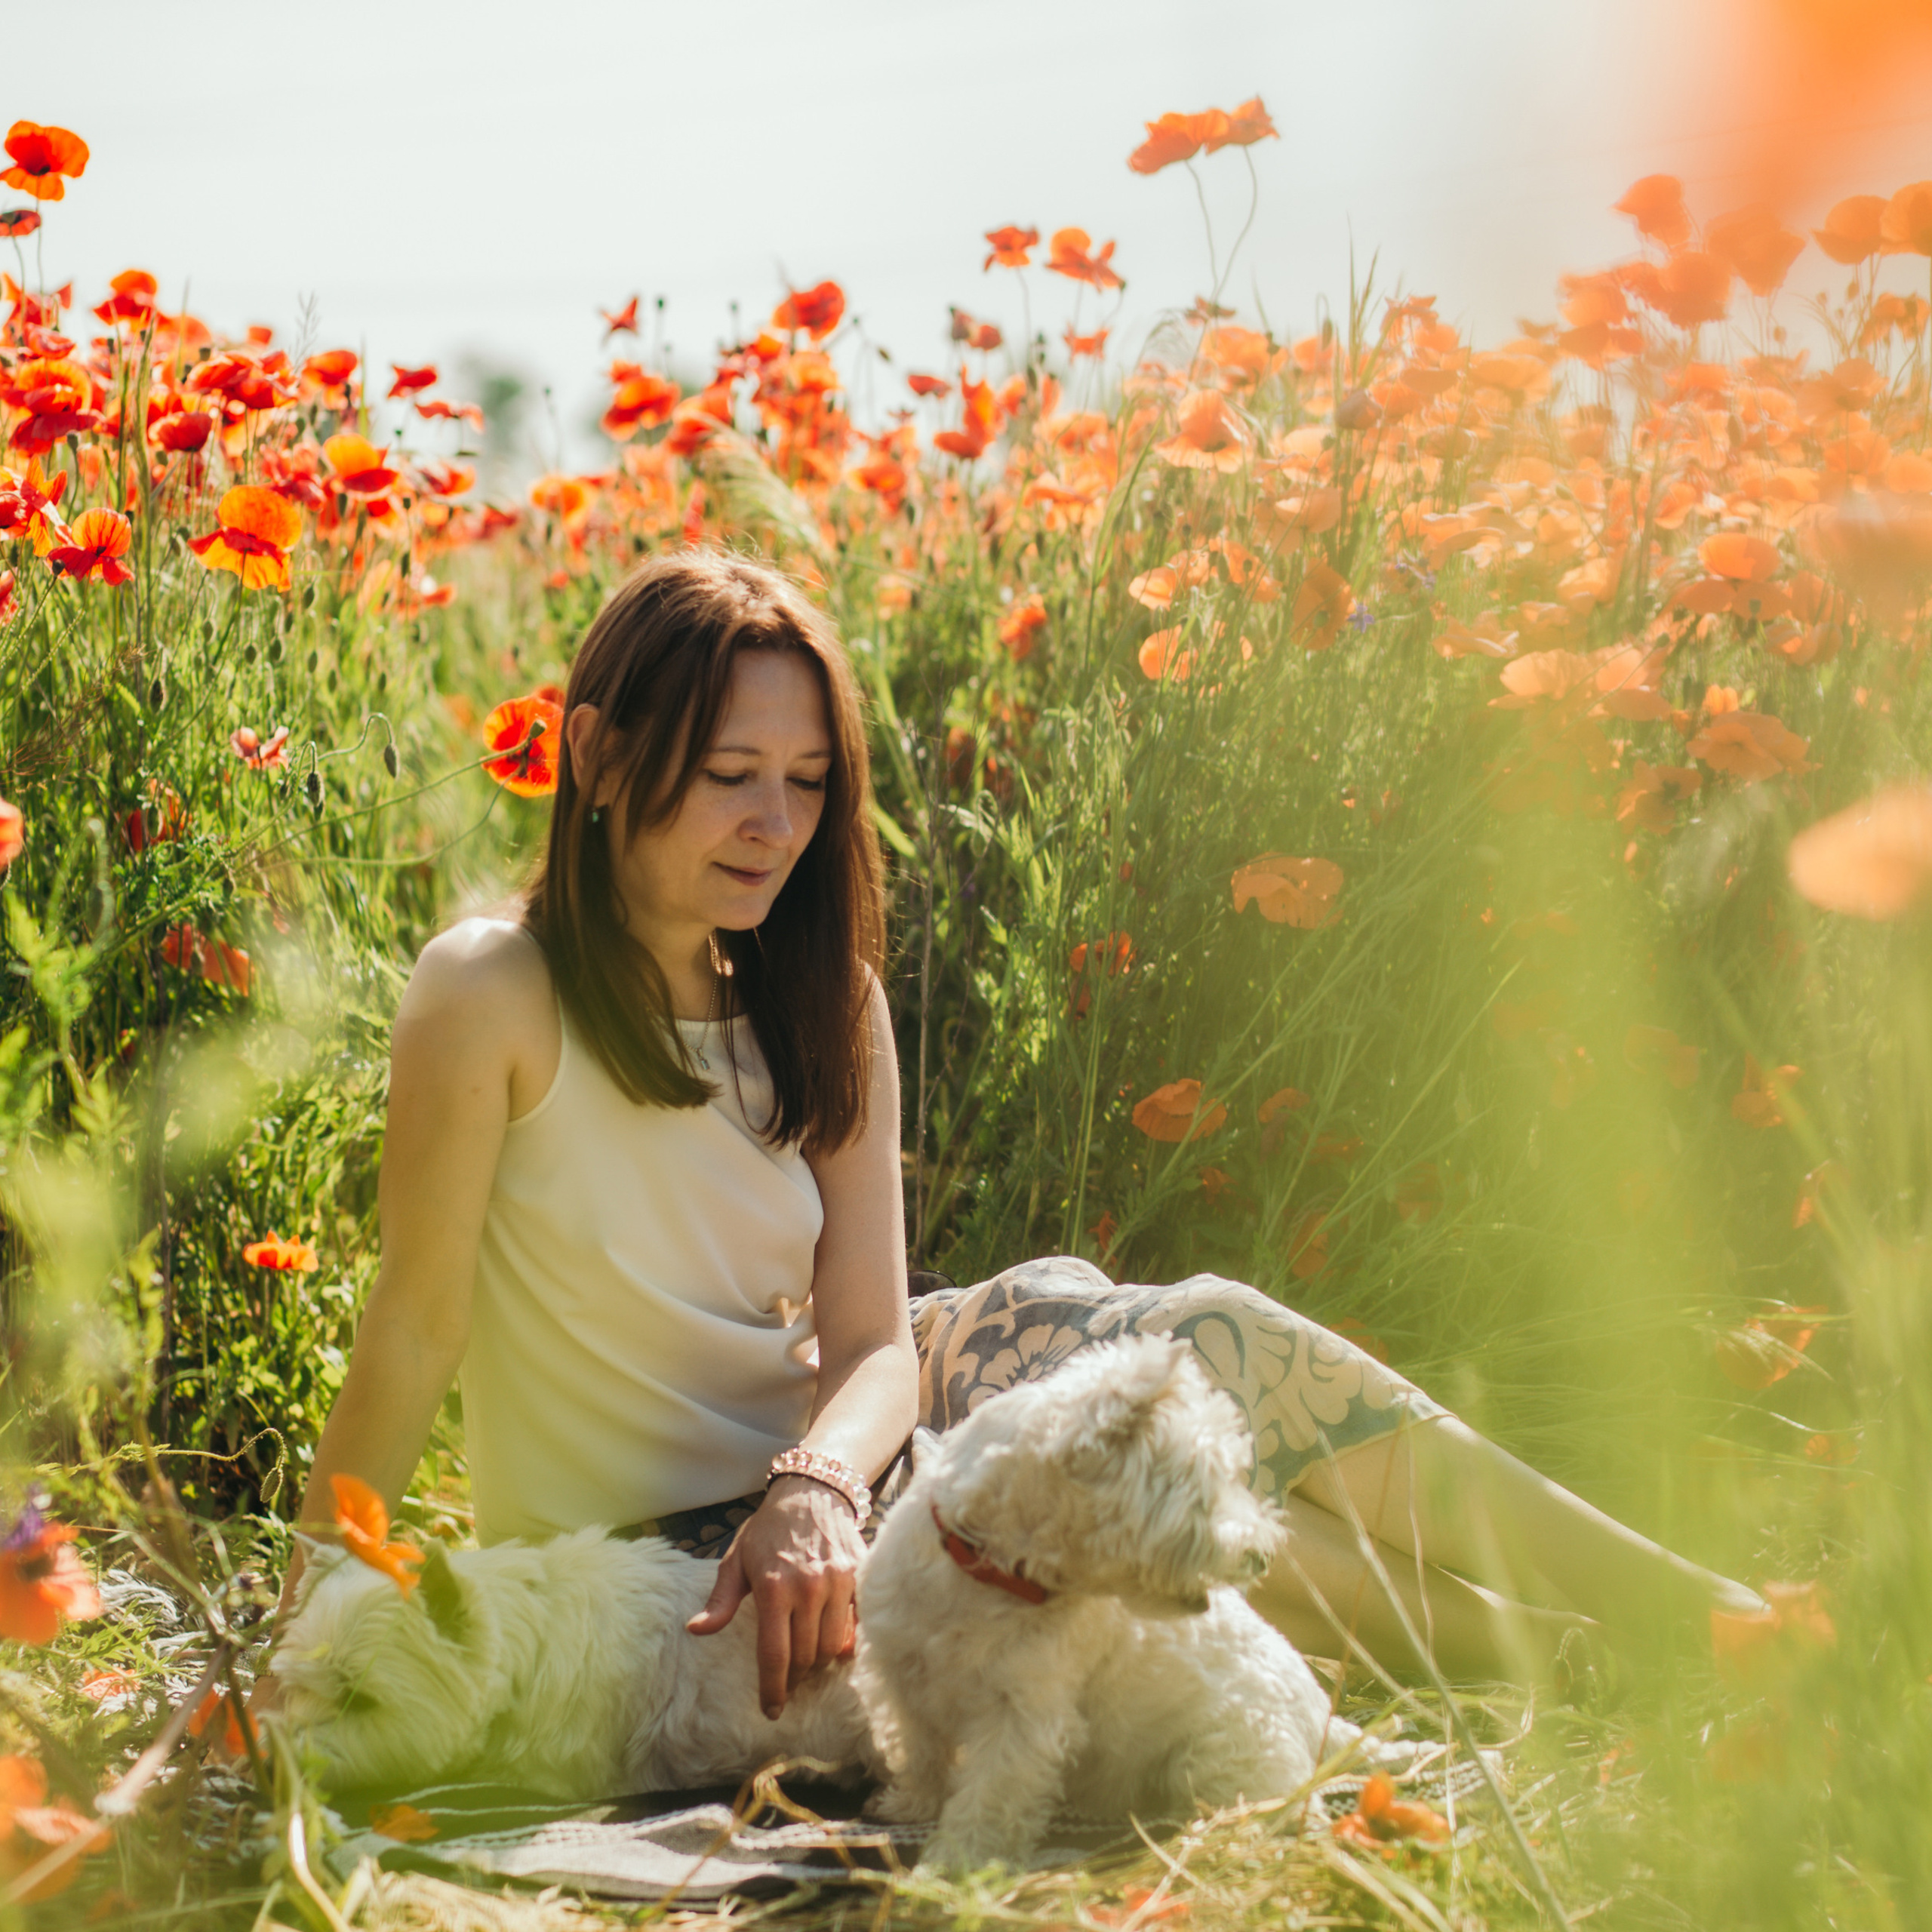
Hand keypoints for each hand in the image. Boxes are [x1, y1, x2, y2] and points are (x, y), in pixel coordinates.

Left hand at [684, 1476, 864, 1719]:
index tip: (771, 1711)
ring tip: (808, 1660)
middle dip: (796, 1677)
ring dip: (820, 1661)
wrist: (813, 1491)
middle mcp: (808, 1587)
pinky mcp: (861, 1576)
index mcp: (773, 1587)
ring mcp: (838, 1582)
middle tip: (788, 1681)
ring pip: (833, 1646)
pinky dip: (846, 1640)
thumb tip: (696, 1631)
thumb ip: (721, 1600)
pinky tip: (835, 1643)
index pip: (775, 1654)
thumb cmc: (769, 1529)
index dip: (773, 1689)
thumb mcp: (736, 1559)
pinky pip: (857, 1624)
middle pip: (806, 1656)